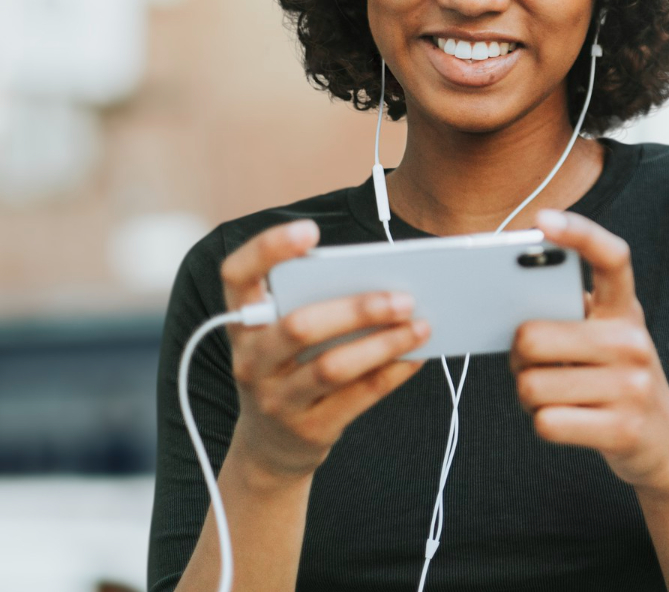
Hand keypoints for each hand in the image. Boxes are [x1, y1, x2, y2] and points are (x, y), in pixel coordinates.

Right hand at [218, 220, 430, 481]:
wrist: (271, 448)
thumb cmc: (291, 369)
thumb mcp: (283, 336)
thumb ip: (316, 303)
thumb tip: (386, 279)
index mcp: (243, 322)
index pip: (237, 276)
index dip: (266, 250)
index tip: (309, 230)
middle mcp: (251, 360)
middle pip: (299, 326)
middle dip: (357, 309)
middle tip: (404, 297)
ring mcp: (275, 399)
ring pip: (331, 366)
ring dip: (383, 343)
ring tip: (421, 325)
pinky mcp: (307, 430)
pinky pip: (356, 398)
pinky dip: (391, 373)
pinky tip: (416, 357)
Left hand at [510, 209, 668, 494]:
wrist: (663, 442)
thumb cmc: (614, 380)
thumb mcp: (606, 339)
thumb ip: (571, 316)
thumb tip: (510, 302)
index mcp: (626, 310)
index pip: (611, 257)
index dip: (579, 233)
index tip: (543, 220)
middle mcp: (633, 342)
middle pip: (533, 337)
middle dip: (518, 356)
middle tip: (533, 363)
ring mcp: (632, 387)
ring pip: (531, 385)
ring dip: (528, 396)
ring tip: (555, 395)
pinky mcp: (621, 429)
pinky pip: (546, 422)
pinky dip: (543, 424)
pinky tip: (568, 420)